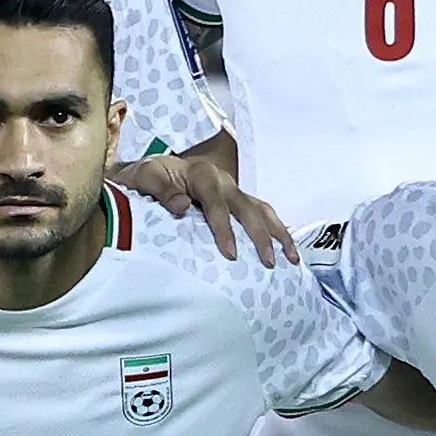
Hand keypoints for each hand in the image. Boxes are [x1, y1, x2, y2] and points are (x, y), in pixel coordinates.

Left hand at [114, 151, 298, 263]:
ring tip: (291, 258)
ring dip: (278, 233)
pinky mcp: (236, 200)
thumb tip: (182, 206)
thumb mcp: (144, 178)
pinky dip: (276, 231)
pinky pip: (261, 213)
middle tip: (268, 262)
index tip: (230, 253)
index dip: (224, 227)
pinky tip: (287, 251)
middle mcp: (222, 180)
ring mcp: (232, 190)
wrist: (148, 173)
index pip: (216, 202)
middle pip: (248, 207)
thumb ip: (160, 189)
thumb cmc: (146, 178)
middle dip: (261, 235)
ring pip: (262, 210)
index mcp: (201, 174)